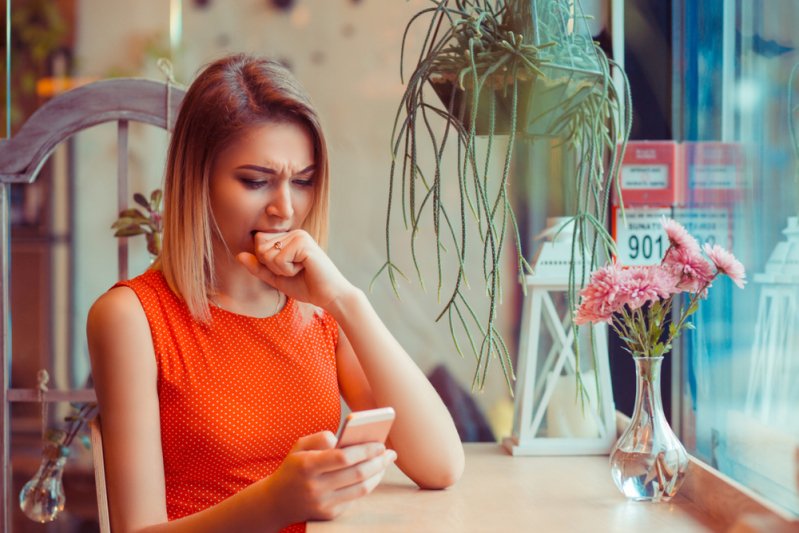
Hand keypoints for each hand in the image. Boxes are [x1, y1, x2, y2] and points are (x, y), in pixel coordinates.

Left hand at [237, 230, 356, 309]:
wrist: (329, 296)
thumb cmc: (307, 286)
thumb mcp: (276, 278)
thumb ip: (258, 267)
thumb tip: (239, 255)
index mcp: (288, 237)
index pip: (258, 242)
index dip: (267, 262)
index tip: (287, 269)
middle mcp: (294, 232)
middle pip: (260, 247)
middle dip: (273, 267)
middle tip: (294, 271)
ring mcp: (299, 236)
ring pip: (268, 254)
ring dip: (281, 270)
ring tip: (300, 270)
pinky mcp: (303, 243)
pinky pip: (278, 259)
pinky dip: (288, 271)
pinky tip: (305, 269)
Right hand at [264, 431, 396, 524]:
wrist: (277, 502)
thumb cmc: (294, 467)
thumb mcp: (299, 446)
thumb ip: (320, 437)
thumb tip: (341, 438)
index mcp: (307, 466)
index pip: (342, 458)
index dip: (365, 450)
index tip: (380, 443)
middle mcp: (315, 487)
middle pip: (356, 474)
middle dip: (378, 462)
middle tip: (390, 453)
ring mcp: (322, 503)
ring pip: (360, 489)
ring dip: (378, 474)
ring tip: (385, 463)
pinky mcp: (329, 514)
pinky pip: (354, 498)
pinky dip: (367, 485)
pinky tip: (373, 474)